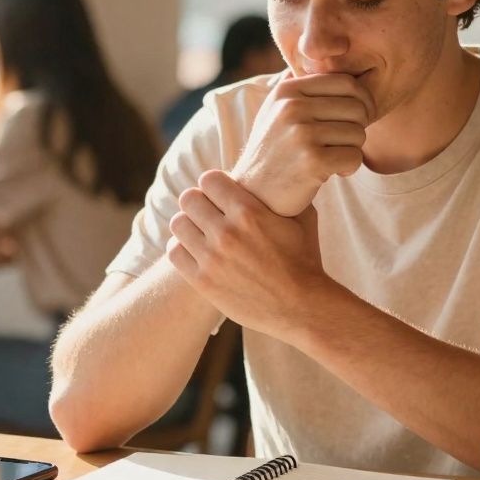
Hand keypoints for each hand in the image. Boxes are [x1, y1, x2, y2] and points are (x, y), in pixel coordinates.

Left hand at [167, 170, 336, 337]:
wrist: (302, 308)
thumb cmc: (305, 260)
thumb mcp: (303, 218)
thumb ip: (287, 193)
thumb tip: (282, 171)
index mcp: (249, 212)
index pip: (208, 179)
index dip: (214, 184)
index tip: (221, 193)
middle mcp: (227, 232)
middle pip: (188, 198)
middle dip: (199, 202)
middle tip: (209, 212)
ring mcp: (212, 258)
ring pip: (177, 224)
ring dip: (188, 225)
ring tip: (201, 231)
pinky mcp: (203, 281)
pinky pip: (174, 252)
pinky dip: (182, 248)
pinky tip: (196, 251)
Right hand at [232, 73, 374, 216]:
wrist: (253, 195)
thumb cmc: (274, 150)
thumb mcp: (277, 110)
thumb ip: (299, 85)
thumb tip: (326, 56)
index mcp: (287, 90)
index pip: (346, 82)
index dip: (361, 101)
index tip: (356, 119)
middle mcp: (292, 107)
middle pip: (358, 107)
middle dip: (358, 127)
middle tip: (343, 143)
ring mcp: (300, 134)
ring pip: (359, 133)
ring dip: (352, 150)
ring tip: (332, 158)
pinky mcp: (311, 161)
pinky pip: (354, 157)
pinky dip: (349, 168)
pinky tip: (332, 173)